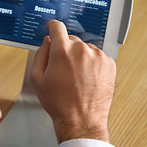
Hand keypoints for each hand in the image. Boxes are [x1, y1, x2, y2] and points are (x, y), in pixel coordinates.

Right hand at [30, 20, 116, 142]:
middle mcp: (81, 49)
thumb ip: (40, 54)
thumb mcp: (37, 79)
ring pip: (85, 49)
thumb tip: (47, 41)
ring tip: (77, 77)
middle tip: (63, 69)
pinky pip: (97, 57)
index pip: (57, 27)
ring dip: (80, 57)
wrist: (81, 120)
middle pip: (71, 40)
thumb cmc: (59, 102)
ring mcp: (97, 56)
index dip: (53, 27)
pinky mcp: (109, 63)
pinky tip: (87, 79)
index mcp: (62, 50)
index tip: (53, 29)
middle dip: (66, 50)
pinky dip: (92, 64)